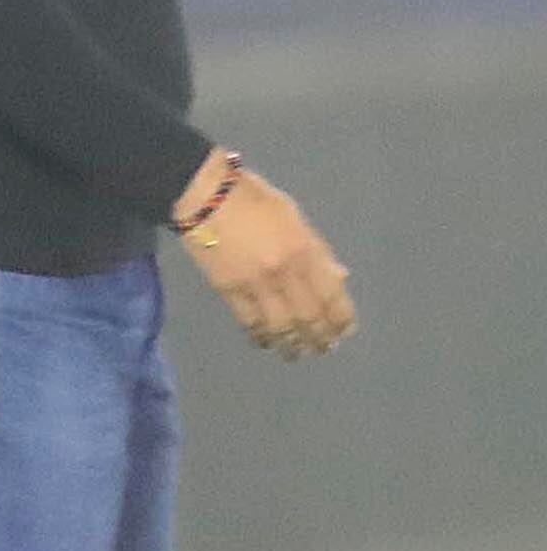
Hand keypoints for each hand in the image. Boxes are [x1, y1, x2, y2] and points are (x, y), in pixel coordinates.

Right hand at [175, 154, 354, 358]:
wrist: (206, 196)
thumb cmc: (254, 199)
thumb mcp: (295, 218)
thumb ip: (317, 251)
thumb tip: (338, 278)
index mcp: (305, 250)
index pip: (331, 295)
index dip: (340, 318)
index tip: (344, 331)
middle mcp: (285, 272)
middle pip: (308, 316)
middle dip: (318, 337)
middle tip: (323, 349)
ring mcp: (256, 283)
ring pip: (280, 325)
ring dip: (291, 344)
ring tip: (296, 354)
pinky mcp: (228, 290)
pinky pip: (249, 321)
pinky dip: (260, 336)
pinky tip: (265, 343)